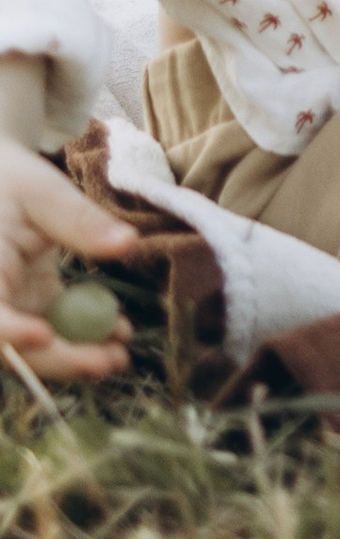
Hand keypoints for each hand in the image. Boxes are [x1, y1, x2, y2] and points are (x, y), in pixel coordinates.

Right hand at [0, 136, 137, 383]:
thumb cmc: (10, 178)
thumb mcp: (43, 190)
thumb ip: (80, 220)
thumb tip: (128, 244)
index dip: (11, 331)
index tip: (44, 335)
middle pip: (13, 344)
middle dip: (60, 358)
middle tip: (110, 361)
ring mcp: (9, 304)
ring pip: (34, 346)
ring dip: (76, 354)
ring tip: (120, 354)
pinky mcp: (28, 303)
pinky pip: (52, 328)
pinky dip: (81, 334)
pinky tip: (117, 331)